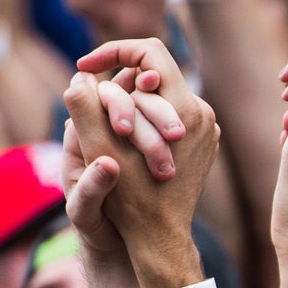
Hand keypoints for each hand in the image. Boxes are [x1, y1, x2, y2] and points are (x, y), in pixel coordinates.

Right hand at [64, 37, 217, 262]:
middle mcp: (203, 113)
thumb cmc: (129, 198)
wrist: (160, 236)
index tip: (84, 66)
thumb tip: (80, 76)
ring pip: (164, 95)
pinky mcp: (205, 142)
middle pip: (157, 73)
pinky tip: (127, 138)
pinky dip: (147, 117)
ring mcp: (208, 128)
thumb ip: (86, 108)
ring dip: (133, 102)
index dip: (113, 50)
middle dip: (120, 81)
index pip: (149, 51)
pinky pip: (173, 114)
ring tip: (109, 124)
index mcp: (183, 107)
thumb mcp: (100, 150)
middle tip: (93, 98)